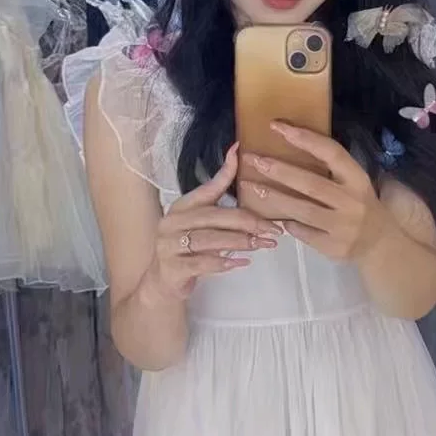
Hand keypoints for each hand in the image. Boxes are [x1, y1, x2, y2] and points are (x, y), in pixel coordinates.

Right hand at [149, 144, 279, 299]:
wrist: (163, 281)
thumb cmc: (188, 249)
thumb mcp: (201, 223)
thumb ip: (218, 200)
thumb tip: (237, 163)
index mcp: (182, 207)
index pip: (207, 187)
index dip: (224, 171)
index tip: (240, 154)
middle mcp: (173, 222)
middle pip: (215, 216)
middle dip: (248, 222)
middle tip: (272, 229)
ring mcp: (170, 245)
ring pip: (210, 240)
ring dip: (240, 242)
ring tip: (262, 244)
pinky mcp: (173, 268)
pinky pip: (203, 263)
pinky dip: (225, 263)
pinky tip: (243, 263)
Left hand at [240, 123, 392, 262]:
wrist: (380, 243)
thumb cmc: (360, 205)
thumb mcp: (355, 183)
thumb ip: (332, 169)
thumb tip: (292, 143)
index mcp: (358, 178)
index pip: (331, 153)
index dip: (305, 138)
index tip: (278, 127)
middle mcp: (352, 201)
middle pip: (310, 183)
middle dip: (279, 170)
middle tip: (254, 159)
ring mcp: (342, 226)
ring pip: (301, 209)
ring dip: (274, 197)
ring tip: (251, 186)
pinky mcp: (332, 246)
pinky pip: (302, 232)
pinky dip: (288, 223)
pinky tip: (275, 217)